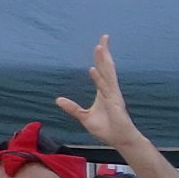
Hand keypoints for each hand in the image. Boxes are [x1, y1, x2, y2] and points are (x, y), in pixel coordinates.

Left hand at [53, 35, 142, 150]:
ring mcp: (113, 96)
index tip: (100, 43)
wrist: (120, 140)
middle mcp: (110, 90)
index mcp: (104, 91)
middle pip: (107, 67)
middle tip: (104, 36)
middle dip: (105, 52)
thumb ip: (73, 108)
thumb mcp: (84, 117)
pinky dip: (98, 79)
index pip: (102, 70)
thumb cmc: (107, 129)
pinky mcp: (114, 104)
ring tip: (99, 47)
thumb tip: (58, 99)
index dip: (100, 57)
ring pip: (108, 74)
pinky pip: (105, 89)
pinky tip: (92, 69)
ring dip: (102, 60)